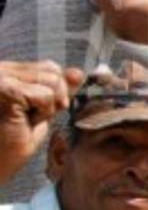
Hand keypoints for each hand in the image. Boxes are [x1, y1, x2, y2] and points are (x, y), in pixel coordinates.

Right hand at [0, 61, 83, 181]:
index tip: (35, 111)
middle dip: (52, 99)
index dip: (55, 91)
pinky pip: (46, 96)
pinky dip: (42, 113)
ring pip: (53, 82)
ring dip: (46, 108)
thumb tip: (78, 73)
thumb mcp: (40, 110)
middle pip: (54, 71)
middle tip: (27, 117)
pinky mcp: (6, 89)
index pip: (50, 67)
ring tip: (22, 119)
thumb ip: (57, 89)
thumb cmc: (10, 142)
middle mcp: (1, 70)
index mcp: (7, 71)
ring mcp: (2, 77)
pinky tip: (21, 122)